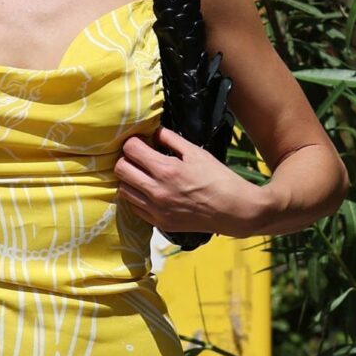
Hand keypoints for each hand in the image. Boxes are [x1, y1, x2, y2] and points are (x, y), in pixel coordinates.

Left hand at [114, 126, 263, 238]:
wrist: (235, 211)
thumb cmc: (219, 179)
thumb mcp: (197, 153)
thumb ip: (172, 140)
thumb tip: (154, 132)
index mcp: (166, 170)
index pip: (131, 150)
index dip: (133, 142)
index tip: (140, 141)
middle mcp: (157, 191)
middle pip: (120, 169)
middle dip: (127, 158)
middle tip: (138, 157)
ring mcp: (157, 210)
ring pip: (123, 190)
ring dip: (130, 179)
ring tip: (143, 174)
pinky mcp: (160, 223)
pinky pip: (134, 208)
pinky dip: (137, 197)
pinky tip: (149, 191)